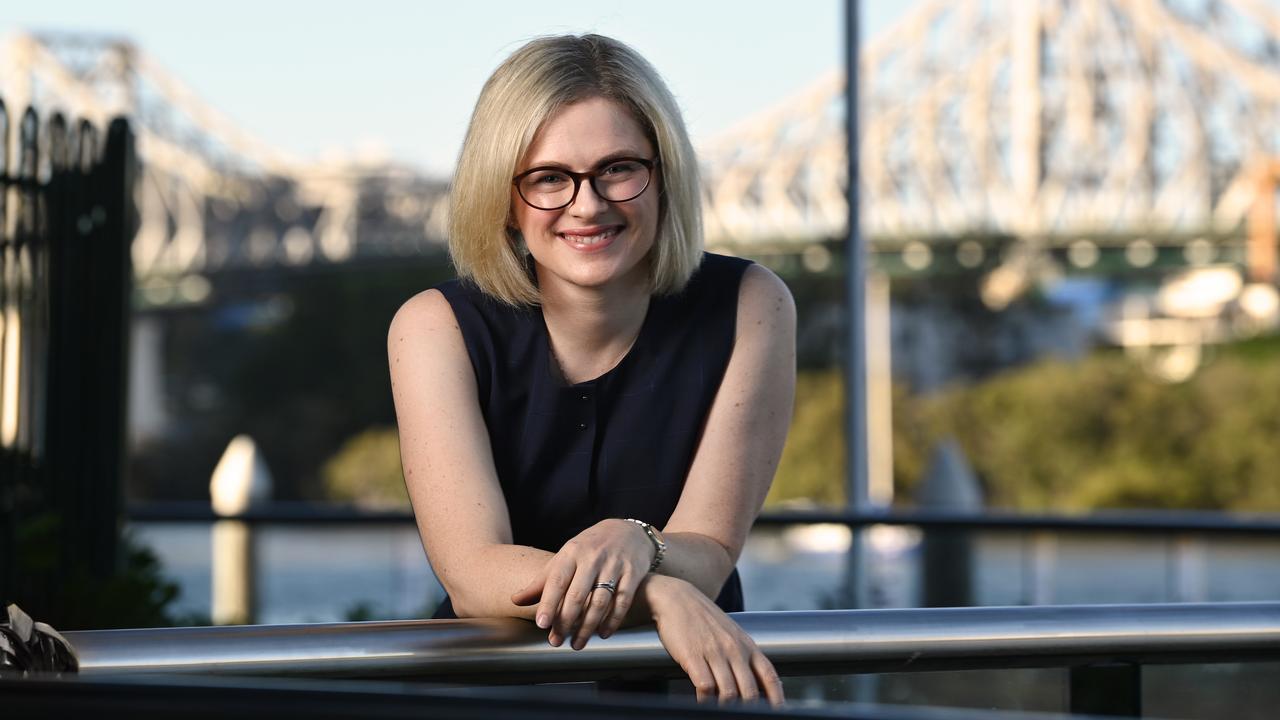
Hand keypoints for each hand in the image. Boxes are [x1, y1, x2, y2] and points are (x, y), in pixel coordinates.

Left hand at [511, 519, 652, 648]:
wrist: (627, 531)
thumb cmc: (589, 548)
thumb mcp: (565, 558)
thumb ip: (542, 581)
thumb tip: (514, 600)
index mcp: (572, 552)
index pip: (558, 580)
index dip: (549, 603)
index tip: (541, 624)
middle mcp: (593, 557)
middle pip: (578, 594)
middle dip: (566, 621)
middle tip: (556, 642)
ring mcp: (614, 565)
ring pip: (600, 601)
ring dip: (588, 627)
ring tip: (577, 644)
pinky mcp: (633, 573)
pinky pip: (622, 601)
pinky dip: (613, 620)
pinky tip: (603, 633)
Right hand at [645, 575, 784, 706]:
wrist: (677, 599)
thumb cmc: (704, 619)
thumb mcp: (732, 634)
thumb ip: (745, 657)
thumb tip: (758, 684)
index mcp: (747, 645)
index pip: (769, 676)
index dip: (776, 698)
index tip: (776, 711)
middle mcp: (734, 649)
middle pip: (750, 691)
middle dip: (748, 708)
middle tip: (743, 715)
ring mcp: (714, 652)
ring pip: (729, 693)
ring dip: (725, 707)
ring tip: (721, 710)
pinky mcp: (693, 656)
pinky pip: (705, 687)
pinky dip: (705, 700)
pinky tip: (703, 701)